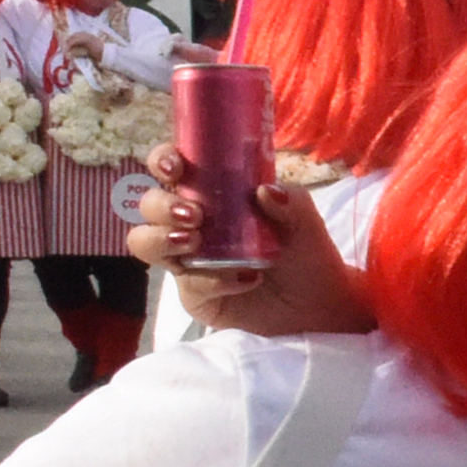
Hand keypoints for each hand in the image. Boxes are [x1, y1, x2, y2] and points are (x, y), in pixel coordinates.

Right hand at [129, 160, 375, 335]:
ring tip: (196, 242)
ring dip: (163, 238)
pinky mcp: (195, 295)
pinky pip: (188, 284)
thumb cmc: (306, 254)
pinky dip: (214, 280)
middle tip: (194, 215)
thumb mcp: (304, 220)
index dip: (163, 161)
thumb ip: (289, 201)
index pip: (172, 168)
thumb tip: (265, 191)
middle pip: (148, 204)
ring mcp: (189, 260)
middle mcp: (191, 224)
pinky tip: (247, 279)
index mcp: (211, 194)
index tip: (174, 166)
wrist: (321, 305)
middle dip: (162, 205)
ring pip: (145, 243)